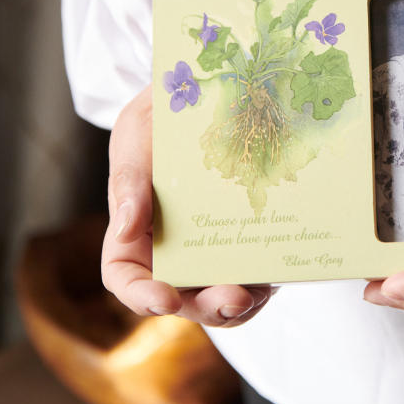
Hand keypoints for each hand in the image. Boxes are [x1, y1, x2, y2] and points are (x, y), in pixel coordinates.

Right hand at [103, 85, 272, 325]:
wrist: (208, 97)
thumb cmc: (159, 120)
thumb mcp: (135, 136)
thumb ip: (128, 181)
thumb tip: (127, 231)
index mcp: (133, 236)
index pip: (126, 279)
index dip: (141, 296)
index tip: (163, 298)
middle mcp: (172, 253)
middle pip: (182, 299)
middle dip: (206, 307)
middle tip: (232, 298)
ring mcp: (212, 253)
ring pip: (221, 299)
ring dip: (239, 305)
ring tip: (257, 292)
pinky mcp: (248, 244)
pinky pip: (256, 277)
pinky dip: (264, 283)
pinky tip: (277, 271)